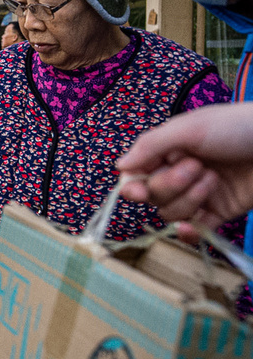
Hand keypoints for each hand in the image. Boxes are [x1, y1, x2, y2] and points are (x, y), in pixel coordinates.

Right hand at [117, 103, 252, 226]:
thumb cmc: (237, 127)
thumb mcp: (189, 127)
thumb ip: (151, 145)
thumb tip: (120, 166)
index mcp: (168, 150)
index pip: (136, 175)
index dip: (133, 186)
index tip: (137, 189)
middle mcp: (180, 172)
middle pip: (153, 195)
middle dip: (171, 185)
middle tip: (198, 166)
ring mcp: (200, 194)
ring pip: (172, 212)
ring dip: (190, 199)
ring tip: (215, 178)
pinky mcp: (221, 212)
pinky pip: (196, 229)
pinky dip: (191, 231)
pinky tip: (193, 227)